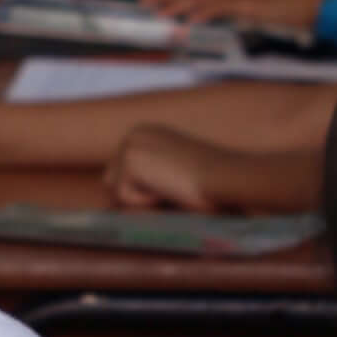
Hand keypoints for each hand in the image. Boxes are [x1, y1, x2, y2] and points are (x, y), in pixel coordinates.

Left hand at [105, 120, 228, 206]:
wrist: (224, 176)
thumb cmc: (211, 181)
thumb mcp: (176, 171)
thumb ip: (152, 177)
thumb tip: (121, 198)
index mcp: (147, 132)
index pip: (121, 172)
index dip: (140, 190)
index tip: (165, 191)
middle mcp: (135, 133)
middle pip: (111, 181)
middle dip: (133, 195)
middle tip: (166, 194)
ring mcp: (131, 145)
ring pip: (118, 192)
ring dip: (144, 200)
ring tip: (173, 188)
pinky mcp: (130, 161)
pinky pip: (126, 199)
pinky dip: (147, 203)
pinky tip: (171, 189)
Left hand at [139, 0, 331, 30]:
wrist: (314, 1)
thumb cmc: (287, 7)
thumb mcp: (253, 9)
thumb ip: (233, 11)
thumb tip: (214, 18)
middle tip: (143, 2)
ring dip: (178, 2)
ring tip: (158, 11)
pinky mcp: (251, 2)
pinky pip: (223, 6)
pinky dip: (204, 11)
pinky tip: (190, 19)